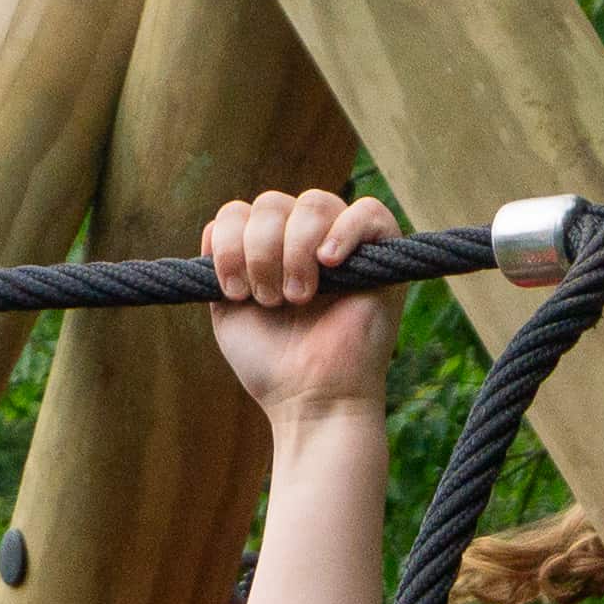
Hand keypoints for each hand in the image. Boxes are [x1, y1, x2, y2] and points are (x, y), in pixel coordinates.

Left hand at [204, 186, 399, 418]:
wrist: (312, 400)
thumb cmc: (274, 364)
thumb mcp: (229, 309)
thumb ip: (220, 264)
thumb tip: (218, 226)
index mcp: (272, 250)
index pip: (242, 211)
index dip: (231, 243)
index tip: (235, 292)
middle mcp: (308, 241)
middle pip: (273, 203)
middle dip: (261, 250)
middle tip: (271, 300)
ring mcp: (347, 246)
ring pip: (313, 203)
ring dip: (295, 249)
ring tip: (299, 296)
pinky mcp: (386, 257)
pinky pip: (369, 212)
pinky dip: (344, 230)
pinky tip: (329, 263)